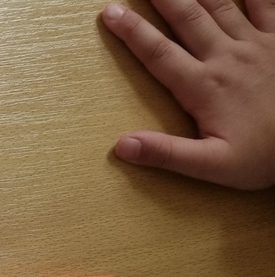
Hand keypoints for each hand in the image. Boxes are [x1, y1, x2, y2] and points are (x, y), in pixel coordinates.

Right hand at [102, 0, 274, 188]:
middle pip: (187, 18)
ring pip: (220, 6)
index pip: (158, 53)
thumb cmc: (265, 157)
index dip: (132, 31)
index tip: (112, 13)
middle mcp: (227, 58)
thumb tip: (123, 145)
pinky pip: (265, 5)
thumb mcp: (212, 166)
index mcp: (204, 87)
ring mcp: (257, 45)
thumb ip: (167, 153)